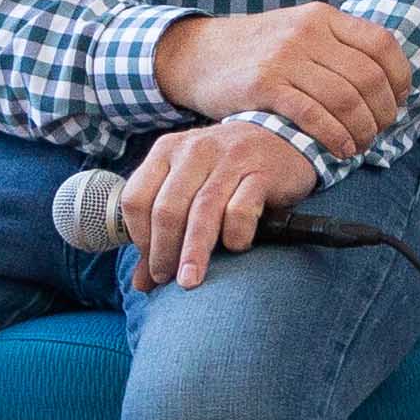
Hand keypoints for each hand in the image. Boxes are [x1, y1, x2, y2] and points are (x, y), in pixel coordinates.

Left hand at [116, 119, 322, 290]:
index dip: (139, 238)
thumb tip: (142, 283)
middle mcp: (195, 150)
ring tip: (190, 279)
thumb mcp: (188, 188)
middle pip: (167, 209)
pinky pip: (241, 210)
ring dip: (194, 251)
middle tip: (167, 278)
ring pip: (203, 211)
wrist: (283, 136)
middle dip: (164, 251)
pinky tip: (236, 247)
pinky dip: (235, 235)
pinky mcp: (262, 171)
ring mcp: (230, 158)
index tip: (150, 263)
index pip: (136, 198)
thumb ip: (162, 230)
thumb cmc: (226, 170)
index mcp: (167, 150)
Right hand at [156, 3, 412, 160]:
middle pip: (368, 77)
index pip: (383, 45)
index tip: (398, 102)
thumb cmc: (257, 51)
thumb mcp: (299, 31)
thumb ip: (337, 47)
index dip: (399, 78)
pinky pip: (313, 114)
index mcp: (323, 17)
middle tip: (379, 132)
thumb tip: (387, 81)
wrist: (197, 54)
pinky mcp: (264, 84)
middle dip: (382, 112)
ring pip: (345, 98)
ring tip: (360, 145)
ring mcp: (285, 56)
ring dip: (362, 129)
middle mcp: (308, 32)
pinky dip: (335, 135)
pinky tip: (341, 149)